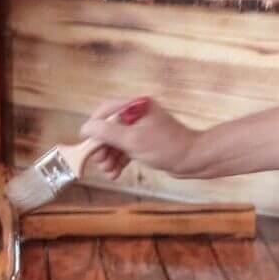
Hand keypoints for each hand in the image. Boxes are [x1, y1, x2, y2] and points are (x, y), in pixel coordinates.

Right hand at [79, 97, 196, 182]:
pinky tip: (115, 173)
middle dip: (102, 147)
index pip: (105, 111)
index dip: (93, 127)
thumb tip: (86, 128)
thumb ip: (107, 133)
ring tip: (108, 172)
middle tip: (100, 162)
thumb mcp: (132, 140)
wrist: (193, 159)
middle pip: (108, 128)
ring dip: (109, 157)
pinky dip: (119, 160)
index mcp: (135, 106)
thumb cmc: (167, 147)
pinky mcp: (145, 142)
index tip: (85, 142)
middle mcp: (137, 114)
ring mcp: (141, 129)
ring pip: (116, 141)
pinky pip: (125, 149)